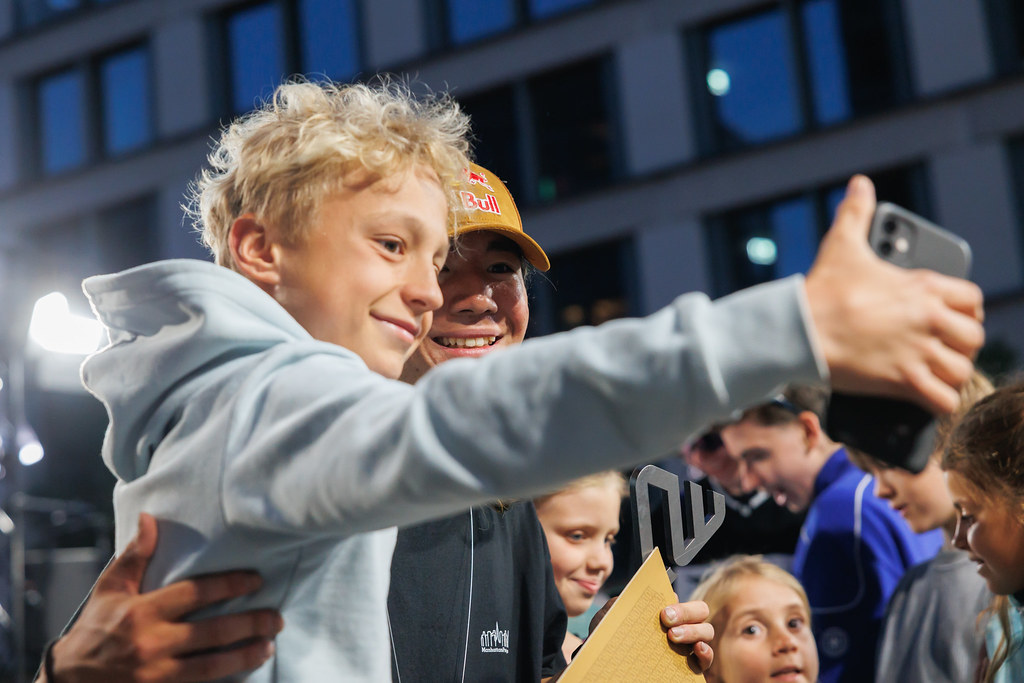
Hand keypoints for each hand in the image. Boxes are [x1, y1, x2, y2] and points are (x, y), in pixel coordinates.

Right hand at [45, 513, 282, 682]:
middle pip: (212, 632)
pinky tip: (244, 671)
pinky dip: (225, 679)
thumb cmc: (94, 630)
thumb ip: (134, 556)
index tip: (256, 580)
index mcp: (143, 611)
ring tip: (269, 646)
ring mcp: (157, 674)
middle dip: (250, 624)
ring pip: (212, 665)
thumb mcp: (109, 590)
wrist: (68, 681)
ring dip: (245, 655)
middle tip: (276, 617)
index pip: (195, 593)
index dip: (230, 585)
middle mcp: (152, 643)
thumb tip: (150, 519)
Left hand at [588, 598, 713, 674]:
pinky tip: (698, 649)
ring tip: (673, 636)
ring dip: (693, 630)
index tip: (662, 610)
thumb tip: (629, 596)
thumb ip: (618, 604)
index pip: (680, 599)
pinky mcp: (693, 665)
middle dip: (686, 611)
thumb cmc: (614, 639)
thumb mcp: (611, 619)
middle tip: (667, 619)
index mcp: (664, 611)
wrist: (610, 664)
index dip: (676, 602)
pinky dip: (707, 652)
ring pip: (706, 631)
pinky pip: (707, 658)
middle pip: (699, 610)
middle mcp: (681, 625)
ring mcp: (689, 645)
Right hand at [805, 175, 983, 413]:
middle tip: (941, 350)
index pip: (973, 301)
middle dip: (961, 346)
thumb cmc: (822, 290)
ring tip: (933, 377)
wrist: (800, 330)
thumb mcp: (842, 244)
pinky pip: (943, 401)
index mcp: (923, 287)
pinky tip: (927, 402)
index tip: (951, 320)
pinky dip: (940, 404)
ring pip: (962, 371)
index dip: (967, 312)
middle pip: (974, 338)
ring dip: (950, 376)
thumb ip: (855, 211)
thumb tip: (859, 184)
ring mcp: (918, 352)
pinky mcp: (903, 381)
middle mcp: (929, 319)